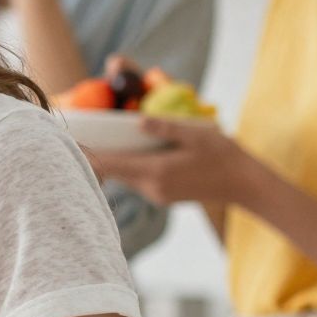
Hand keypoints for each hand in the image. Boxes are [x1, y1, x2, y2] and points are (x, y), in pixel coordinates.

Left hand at [91, 117, 257, 205]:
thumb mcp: (196, 136)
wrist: (245, 185)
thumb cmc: (224, 156)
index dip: (88, 154)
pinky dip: (130, 167)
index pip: (110, 165)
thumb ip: (165, 128)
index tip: (71, 142)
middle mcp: (152, 187)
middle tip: (80, 137)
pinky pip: (138, 180)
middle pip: (113, 172)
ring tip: (100, 141)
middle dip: (98, 155)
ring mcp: (157, 194)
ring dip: (115, 161)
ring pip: (125, 177)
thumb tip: (137, 120)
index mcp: (156, 171)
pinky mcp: (163, 196)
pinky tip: (131, 152)